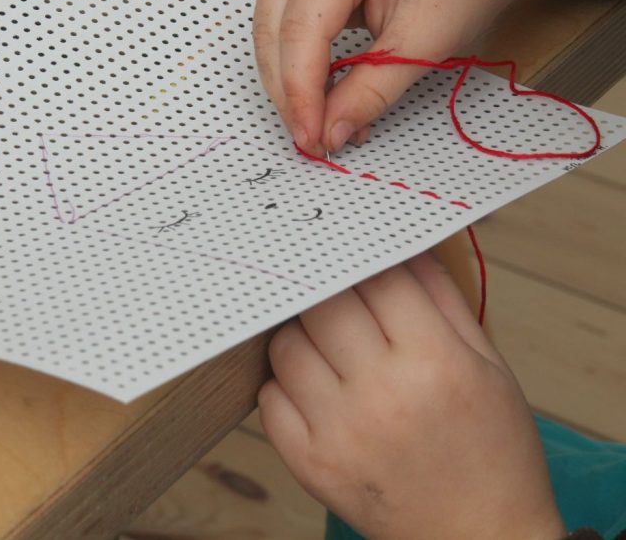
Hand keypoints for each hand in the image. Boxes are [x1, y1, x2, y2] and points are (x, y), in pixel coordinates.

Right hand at [252, 0, 621, 154]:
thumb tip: (330, 134)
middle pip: (273, 32)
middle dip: (289, 93)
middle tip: (312, 140)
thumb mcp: (428, 38)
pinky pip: (284, 26)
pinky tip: (323, 96)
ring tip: (321, 123)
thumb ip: (373, 89)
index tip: (314, 140)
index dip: (301, 93)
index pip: (300, 31)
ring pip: (271, 33)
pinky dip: (300, 66)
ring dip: (290, 84)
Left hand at [258, 253, 564, 539]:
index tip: (357, 259)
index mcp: (436, 363)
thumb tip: (404, 250)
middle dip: (326, 292)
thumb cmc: (491, 453)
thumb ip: (444, 302)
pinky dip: (283, 383)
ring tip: (326, 346)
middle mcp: (383, 395)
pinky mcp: (310, 463)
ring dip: (300, 335)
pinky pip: (270, 396)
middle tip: (334, 298)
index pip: (378, 280)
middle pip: (322, 305)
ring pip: (286, 346)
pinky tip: (313, 387)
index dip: (364, 261)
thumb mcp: (488, 368)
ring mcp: (340, 431)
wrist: (478, 537)